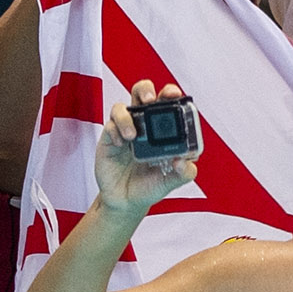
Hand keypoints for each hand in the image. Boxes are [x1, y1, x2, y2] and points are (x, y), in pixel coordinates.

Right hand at [95, 92, 200, 214]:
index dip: (170, 93)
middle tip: (149, 101)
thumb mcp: (171, 182)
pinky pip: (109, 125)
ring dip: (126, 117)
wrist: (125, 201)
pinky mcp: (109, 138)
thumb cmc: (149, 186)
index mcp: (162, 129)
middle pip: (142, 92)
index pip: (166, 102)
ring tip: (132, 136)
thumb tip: (182, 161)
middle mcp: (143, 124)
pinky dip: (115, 130)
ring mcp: (125, 129)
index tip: (174, 95)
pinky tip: (120, 144)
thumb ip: (183, 173)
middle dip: (146, 90)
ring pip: (122, 107)